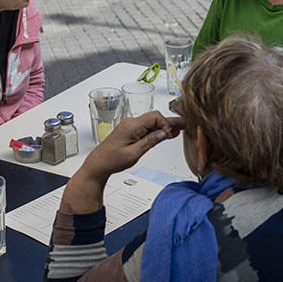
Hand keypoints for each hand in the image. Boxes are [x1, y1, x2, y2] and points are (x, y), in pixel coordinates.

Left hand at [61, 112, 183, 213]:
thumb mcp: (134, 154)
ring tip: (179, 130)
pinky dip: (157, 130)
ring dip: (164, 126)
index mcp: (131, 126)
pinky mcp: (131, 131)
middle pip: (155, 117)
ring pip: (152, 122)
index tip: (170, 134)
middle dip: (170, 122)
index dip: (166, 124)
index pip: (155, 117)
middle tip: (184, 125)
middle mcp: (131, 123)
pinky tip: (166, 134)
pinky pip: (147, 127)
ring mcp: (131, 126)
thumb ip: (150, 142)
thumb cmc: (111, 160)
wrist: (98, 164)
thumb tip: (164, 133)